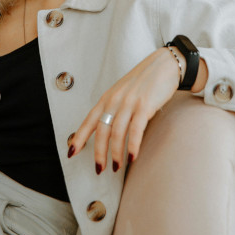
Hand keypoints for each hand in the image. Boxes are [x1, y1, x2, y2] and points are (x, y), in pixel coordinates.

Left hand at [68, 47, 182, 173]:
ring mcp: (129, 102)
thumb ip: (113, 108)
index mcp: (107, 98)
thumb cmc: (143, 82)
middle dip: (99, 152)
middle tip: (99, 169)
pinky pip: (136, 128)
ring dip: (116, 152)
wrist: (164, 65)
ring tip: (116, 167)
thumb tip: (106, 130)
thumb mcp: (123, 92)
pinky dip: (133, 145)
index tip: (71, 153)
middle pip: (102, 130)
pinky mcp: (145, 105)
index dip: (79, 137)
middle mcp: (115, 100)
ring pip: (117, 132)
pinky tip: (132, 157)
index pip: (89, 120)